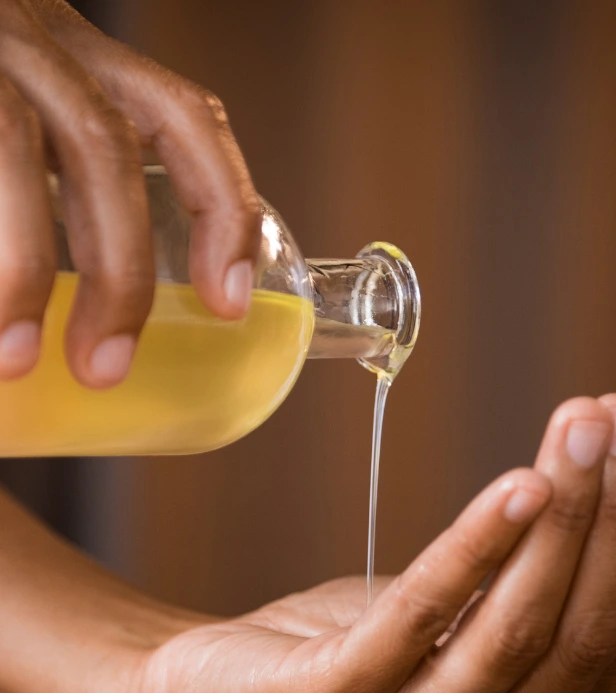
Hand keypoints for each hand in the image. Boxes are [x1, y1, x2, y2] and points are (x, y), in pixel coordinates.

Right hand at [0, 0, 259, 385]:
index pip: (183, 114)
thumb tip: (96, 332)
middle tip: (103, 369)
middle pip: (101, 146)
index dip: (221, 208)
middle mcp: (24, 31)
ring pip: (11, 148)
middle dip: (115, 273)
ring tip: (14, 359)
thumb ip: (58, 190)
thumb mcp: (19, 120)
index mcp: (77, 53)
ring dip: (21, 268)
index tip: (227, 304)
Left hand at [82, 395, 615, 692]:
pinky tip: (518, 484)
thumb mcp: (459, 653)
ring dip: (561, 522)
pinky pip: (418, 617)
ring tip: (584, 432)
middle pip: (576, 635)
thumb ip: (550, 656)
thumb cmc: (343, 667)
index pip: (611, 640)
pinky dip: (475, 550)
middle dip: (615, 518)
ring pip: (512, 629)